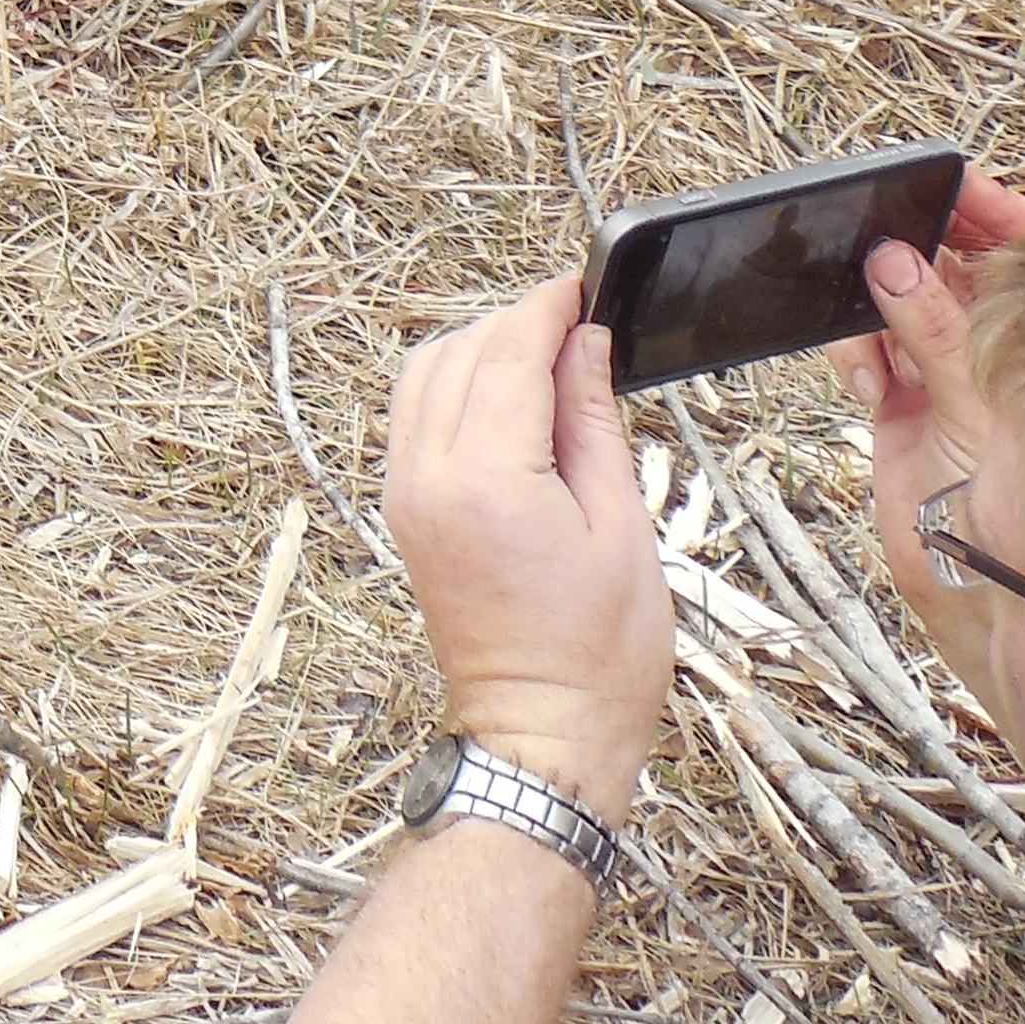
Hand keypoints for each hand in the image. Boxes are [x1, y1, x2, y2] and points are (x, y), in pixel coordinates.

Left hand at [383, 276, 680, 824]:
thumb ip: (592, 422)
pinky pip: (414, 416)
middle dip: (515, 326)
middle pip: (459, 351)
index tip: (581, 286)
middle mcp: (428, 478)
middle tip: (577, 330)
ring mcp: (405, 495)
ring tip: (545, 362)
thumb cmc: (597, 655)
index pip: (507, 351)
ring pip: (425, 374)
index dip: (547, 307)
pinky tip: (506, 403)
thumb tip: (584, 344)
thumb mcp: (621, 527)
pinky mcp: (403, 511)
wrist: (541, 738)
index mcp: (487, 480)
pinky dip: (453, 388)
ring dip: (479, 350)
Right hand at [823, 166, 1024, 674]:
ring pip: (893, 296)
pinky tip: (868, 384)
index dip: (986, 207)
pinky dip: (854, 351)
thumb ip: (935, 330)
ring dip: (873, 309)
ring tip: (878, 346)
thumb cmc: (1023, 514)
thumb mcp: (977, 408)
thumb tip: (894, 261)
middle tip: (876, 235)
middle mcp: (990, 343)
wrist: (979, 596)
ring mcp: (942, 366)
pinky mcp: (898, 394)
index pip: (1019, 246)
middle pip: (945, 262)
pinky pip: (862, 342)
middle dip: (908, 250)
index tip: (948, 179)